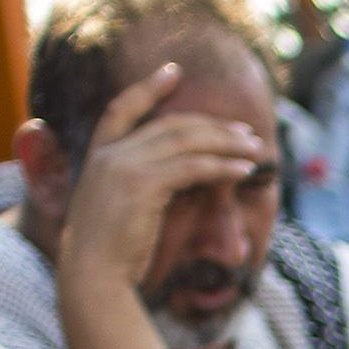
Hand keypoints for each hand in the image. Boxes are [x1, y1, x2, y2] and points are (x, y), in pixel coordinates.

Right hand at [57, 64, 269, 306]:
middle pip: (169, 124)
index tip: (174, 70)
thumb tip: (181, 178)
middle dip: (213, 126)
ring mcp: (123, 165)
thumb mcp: (119, 211)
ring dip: (227, 144)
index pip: (123, 108)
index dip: (149, 87)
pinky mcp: (143, 184)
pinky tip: (244, 171)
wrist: (92, 278)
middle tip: (245, 133)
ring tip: (255, 150)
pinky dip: (222, 166)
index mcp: (97, 155)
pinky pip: (192, 166)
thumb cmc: (108, 256)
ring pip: (186, 141)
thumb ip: (140, 186)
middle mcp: (108, 154)